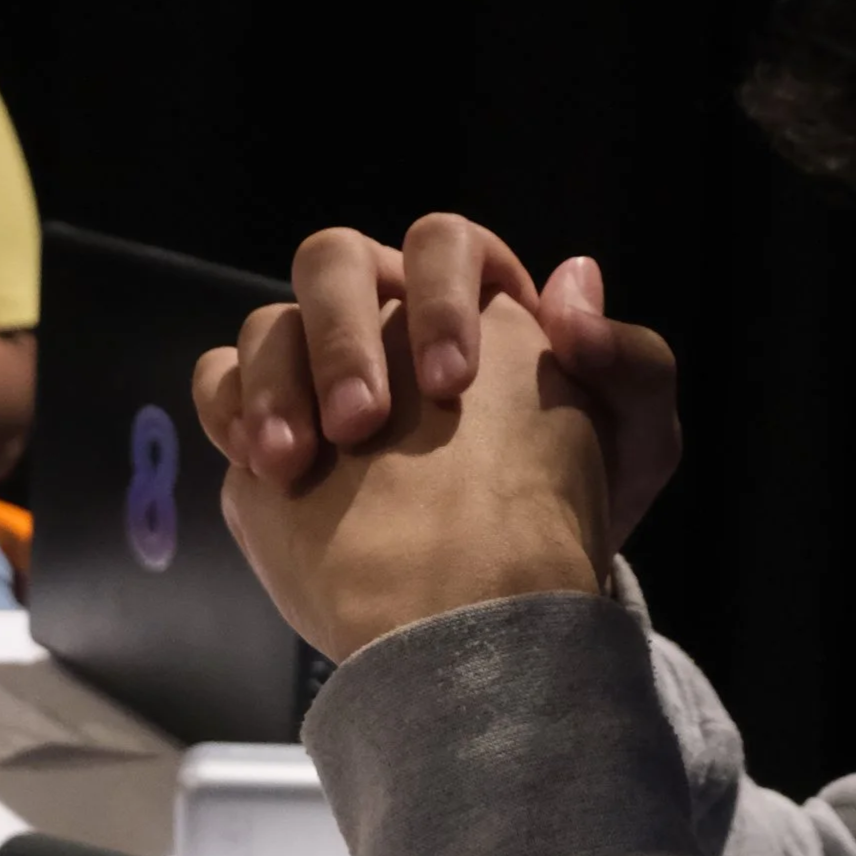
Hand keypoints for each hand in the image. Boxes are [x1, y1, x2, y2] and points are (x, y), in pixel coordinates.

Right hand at [205, 213, 680, 550]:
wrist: (502, 611)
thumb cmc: (568, 508)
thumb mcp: (635, 444)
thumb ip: (631, 360)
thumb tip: (573, 283)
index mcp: (469, 300)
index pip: (442, 245)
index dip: (442, 297)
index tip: (453, 385)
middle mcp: (384, 317)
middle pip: (333, 261)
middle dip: (343, 335)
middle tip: (362, 422)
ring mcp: (318, 371)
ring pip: (269, 321)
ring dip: (275, 380)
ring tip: (296, 460)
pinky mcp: (267, 429)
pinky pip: (221, 384)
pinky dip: (230, 410)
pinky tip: (265, 465)